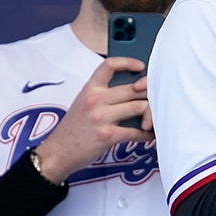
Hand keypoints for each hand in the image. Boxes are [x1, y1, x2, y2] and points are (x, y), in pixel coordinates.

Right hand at [31, 57, 154, 183]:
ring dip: (151, 115)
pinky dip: (147, 134)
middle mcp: (95, 99)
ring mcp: (101, 117)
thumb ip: (103, 94)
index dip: (128, 62)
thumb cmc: (74, 128)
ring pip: (140, 107)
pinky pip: (136, 131)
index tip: (141, 67)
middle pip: (134, 88)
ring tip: (154, 120)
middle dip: (150, 94)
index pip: (110, 65)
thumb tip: (135, 89)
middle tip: (158, 100)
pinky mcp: (107, 135)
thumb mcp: (83, 103)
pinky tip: (149, 135)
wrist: (57, 152)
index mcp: (89, 88)